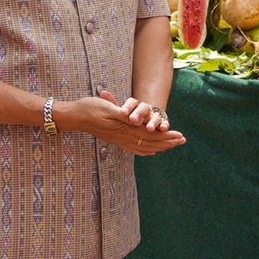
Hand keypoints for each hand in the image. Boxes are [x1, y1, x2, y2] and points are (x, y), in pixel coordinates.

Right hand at [62, 93, 184, 155]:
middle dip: (168, 142)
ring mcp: (119, 141)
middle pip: (150, 143)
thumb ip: (123, 114)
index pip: (150, 134)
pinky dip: (146, 150)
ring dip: (160, 146)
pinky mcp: (116, 140)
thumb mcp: (108, 108)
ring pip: (144, 147)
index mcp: (124, 128)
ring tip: (172, 145)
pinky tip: (152, 151)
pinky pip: (134, 149)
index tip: (179, 135)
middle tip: (182, 140)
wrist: (75, 116)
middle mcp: (123, 137)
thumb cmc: (90, 108)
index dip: (166, 136)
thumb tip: (137, 119)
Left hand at [111, 91, 170, 131]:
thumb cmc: (130, 114)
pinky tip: (164, 129)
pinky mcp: (162, 123)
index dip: (128, 107)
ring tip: (149, 128)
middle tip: (133, 120)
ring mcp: (155, 116)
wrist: (146, 115)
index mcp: (135, 105)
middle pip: (144, 109)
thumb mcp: (120, 109)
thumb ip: (112, 102)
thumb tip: (103, 92)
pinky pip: (164, 124)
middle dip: (139, 114)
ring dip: (153, 122)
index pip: (132, 102)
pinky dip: (164, 126)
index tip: (123, 113)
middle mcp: (146, 109)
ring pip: (155, 117)